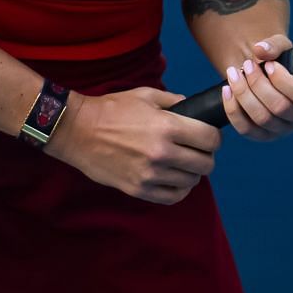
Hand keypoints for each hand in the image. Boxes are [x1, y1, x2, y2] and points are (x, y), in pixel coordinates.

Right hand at [44, 86, 220, 204]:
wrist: (78, 130)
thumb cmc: (112, 109)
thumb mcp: (146, 95)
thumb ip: (175, 102)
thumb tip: (194, 111)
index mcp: (167, 126)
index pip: (210, 139)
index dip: (214, 138)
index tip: (209, 137)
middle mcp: (162, 153)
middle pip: (205, 163)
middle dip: (207, 156)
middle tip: (198, 151)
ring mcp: (150, 174)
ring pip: (191, 181)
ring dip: (192, 173)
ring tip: (185, 165)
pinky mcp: (138, 189)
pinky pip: (172, 197)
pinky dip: (179, 190)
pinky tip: (175, 180)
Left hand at [222, 35, 292, 140]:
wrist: (264, 73)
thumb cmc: (279, 60)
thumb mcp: (281, 47)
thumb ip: (274, 45)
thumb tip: (260, 50)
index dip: (283, 80)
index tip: (268, 64)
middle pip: (280, 107)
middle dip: (258, 84)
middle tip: (247, 65)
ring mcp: (284, 129)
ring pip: (262, 119)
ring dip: (244, 94)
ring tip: (233, 74)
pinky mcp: (264, 136)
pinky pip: (246, 129)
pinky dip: (233, 109)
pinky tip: (227, 90)